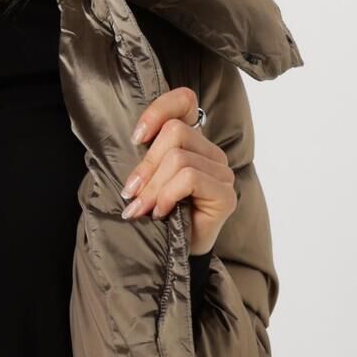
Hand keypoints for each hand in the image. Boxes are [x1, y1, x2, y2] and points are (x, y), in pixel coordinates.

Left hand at [121, 86, 233, 255]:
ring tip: (142, 209)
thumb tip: (132, 140)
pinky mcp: (225, 194)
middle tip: (131, 194)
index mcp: (193, 142)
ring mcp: (222, 172)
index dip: (158, 110)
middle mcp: (211, 153)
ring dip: (152, 188)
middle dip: (146, 166)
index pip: (185, 101)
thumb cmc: (158, 216)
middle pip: (175, 133)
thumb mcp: (145, 180)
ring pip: (179, 159)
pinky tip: (161, 212)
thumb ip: (145, 157)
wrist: (174, 255)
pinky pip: (189, 178)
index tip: (136, 138)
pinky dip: (167, 195)